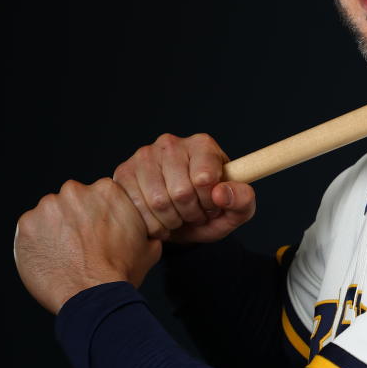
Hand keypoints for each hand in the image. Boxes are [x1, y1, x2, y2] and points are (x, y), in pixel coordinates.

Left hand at [14, 177, 161, 313]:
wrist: (93, 296)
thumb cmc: (120, 273)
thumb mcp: (149, 246)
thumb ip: (144, 229)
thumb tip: (147, 232)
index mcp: (107, 190)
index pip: (97, 195)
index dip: (98, 215)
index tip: (98, 231)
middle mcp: (75, 191)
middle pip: (72, 201)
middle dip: (75, 219)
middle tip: (82, 244)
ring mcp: (48, 206)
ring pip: (49, 214)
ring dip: (55, 229)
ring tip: (65, 254)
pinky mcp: (26, 224)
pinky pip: (30, 230)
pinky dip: (36, 242)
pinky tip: (51, 259)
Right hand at [112, 133, 255, 243]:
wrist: (179, 219)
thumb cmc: (210, 210)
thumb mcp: (236, 210)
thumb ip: (243, 200)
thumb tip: (221, 193)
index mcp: (202, 145)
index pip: (205, 178)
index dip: (209, 201)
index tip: (212, 205)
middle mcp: (171, 143)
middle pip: (181, 192)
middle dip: (191, 213)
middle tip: (194, 214)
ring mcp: (144, 156)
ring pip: (158, 201)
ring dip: (172, 220)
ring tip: (179, 216)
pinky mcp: (124, 173)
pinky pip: (137, 207)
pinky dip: (153, 223)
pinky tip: (160, 219)